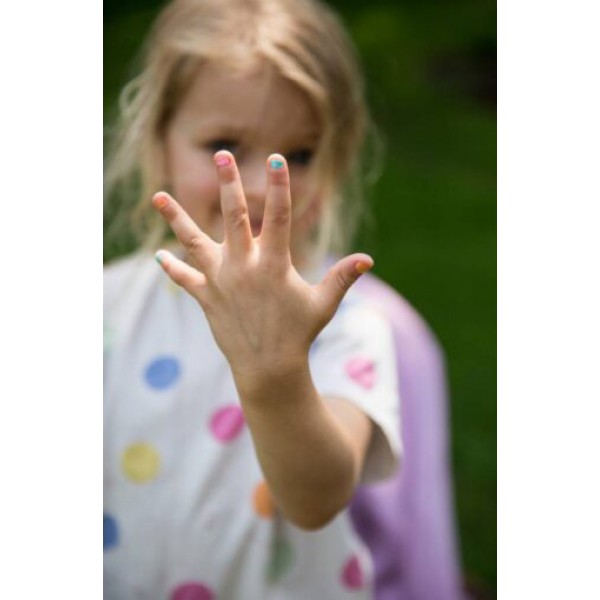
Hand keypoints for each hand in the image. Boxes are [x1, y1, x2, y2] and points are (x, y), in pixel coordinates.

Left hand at [152, 151, 372, 380]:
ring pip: (194, 242)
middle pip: (233, 216)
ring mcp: (220, 281)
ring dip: (176, 218)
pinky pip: (185, 278)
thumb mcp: (323, 304)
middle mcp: (243, 267)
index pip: (277, 217)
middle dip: (228, 183)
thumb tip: (368, 259)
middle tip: (221, 154)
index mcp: (273, 264)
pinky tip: (159, 257)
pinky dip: (172, 267)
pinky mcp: (206, 297)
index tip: (275, 159)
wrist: (268, 369)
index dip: (279, 187)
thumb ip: (342, 277)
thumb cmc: (299, 334)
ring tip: (157, 195)